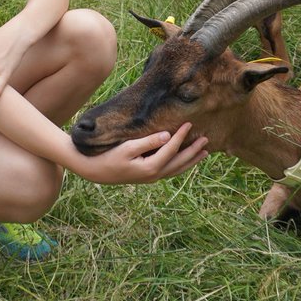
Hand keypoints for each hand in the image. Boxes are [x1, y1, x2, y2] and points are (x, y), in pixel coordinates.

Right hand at [71, 123, 208, 183]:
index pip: (171, 149)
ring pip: (176, 169)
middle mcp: (154, 174)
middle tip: (206, 140)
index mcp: (150, 167)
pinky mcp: (147, 176)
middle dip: (193, 151)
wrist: (94, 171)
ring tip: (204, 152)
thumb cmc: (108, 157)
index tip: (189, 124)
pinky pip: (170, 171)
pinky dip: (180, 165)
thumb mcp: (127, 147)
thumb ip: (148, 142)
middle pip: (179, 162)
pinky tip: (184, 160)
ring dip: (190, 161)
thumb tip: (168, 136)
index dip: (181, 136)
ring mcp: (151, 177)